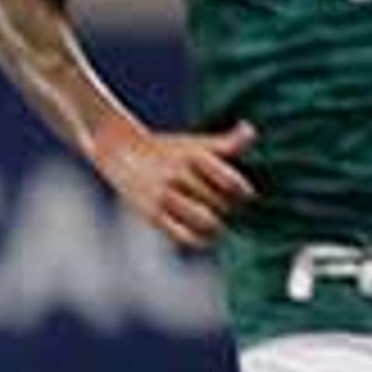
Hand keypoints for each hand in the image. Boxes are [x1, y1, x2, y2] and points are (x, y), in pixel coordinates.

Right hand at [91, 119, 255, 248]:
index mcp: (192, 156)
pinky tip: (206, 237)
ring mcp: (163, 195)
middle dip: (229, 209)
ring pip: (207, 221)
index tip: (243, 195)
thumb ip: (228, 143)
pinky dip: (201, 241)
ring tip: (220, 225)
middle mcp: (177, 175)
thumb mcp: (197, 144)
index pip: (231, 182)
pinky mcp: (151, 215)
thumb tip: (250, 130)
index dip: (243, 192)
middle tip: (228, 210)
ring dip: (218, 227)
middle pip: (221, 203)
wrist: (121, 152)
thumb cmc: (170, 150)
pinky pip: (184, 237)